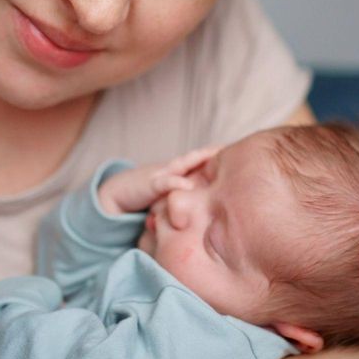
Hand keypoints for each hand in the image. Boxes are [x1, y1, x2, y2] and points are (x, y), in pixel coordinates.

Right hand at [98, 146, 220, 214]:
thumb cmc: (146, 199)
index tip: (240, 152)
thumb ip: (187, 201)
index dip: (217, 156)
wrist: (117, 196)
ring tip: (216, 153)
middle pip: (196, 157)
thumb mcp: (172, 199)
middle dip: (213, 151)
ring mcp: (161, 174)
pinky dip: (176, 182)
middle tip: (232, 146)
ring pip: (183, 163)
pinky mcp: (149, 184)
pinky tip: (188, 184)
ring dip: (199, 158)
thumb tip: (210, 213)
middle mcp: (173, 169)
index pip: (202, 161)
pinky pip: (164, 182)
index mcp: (180, 173)